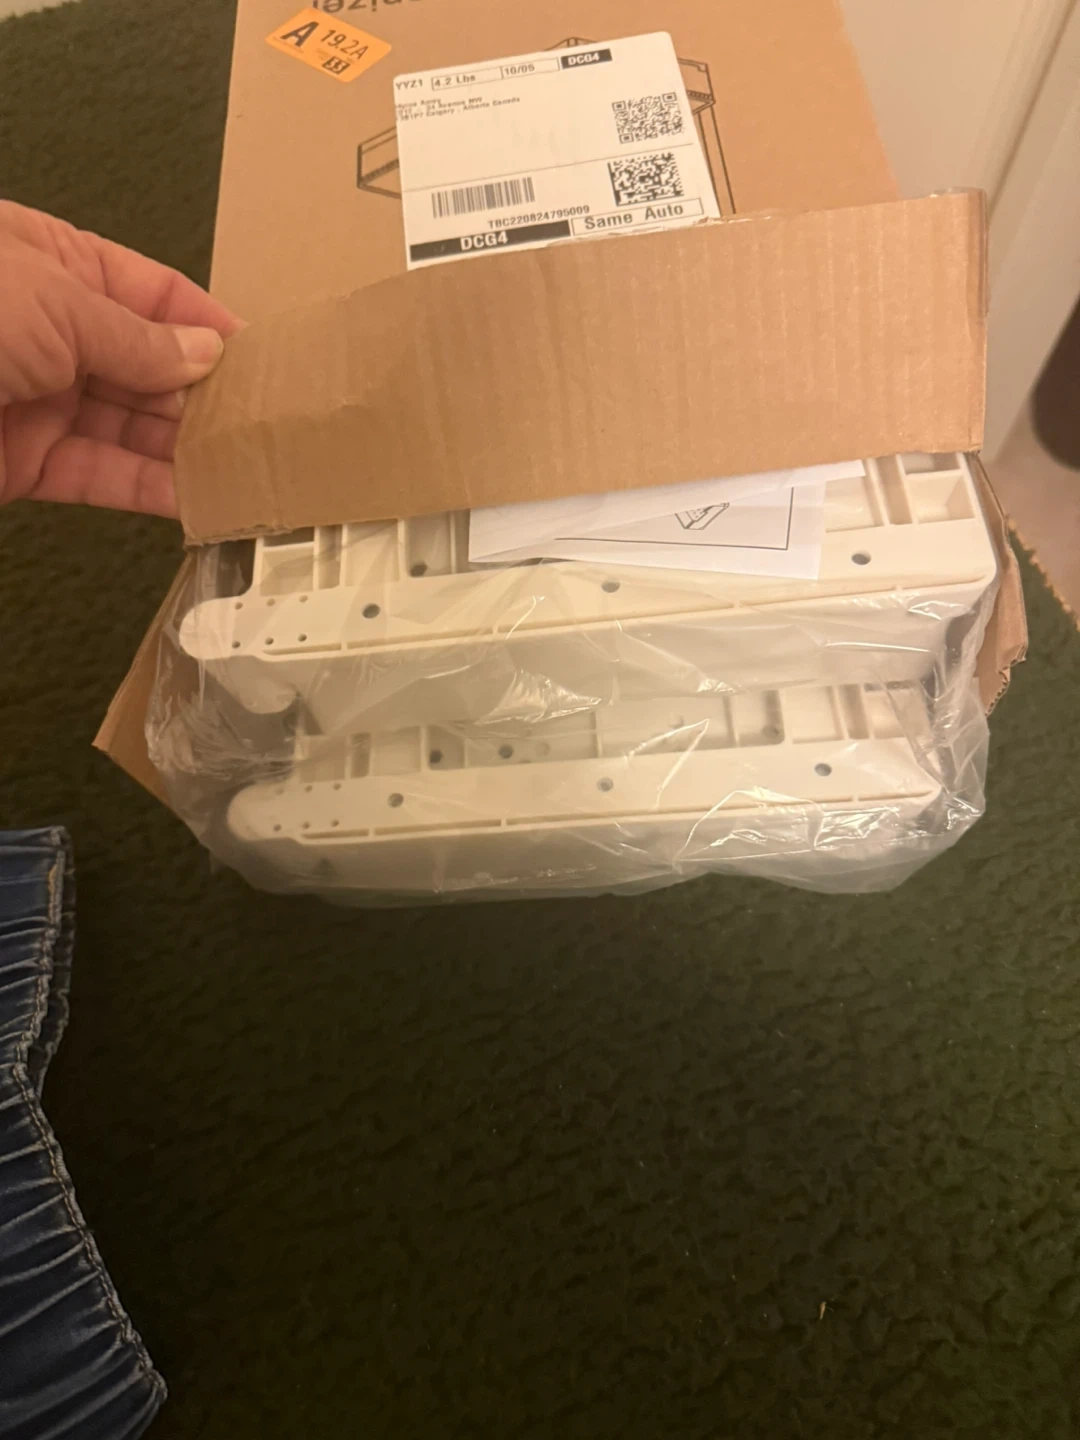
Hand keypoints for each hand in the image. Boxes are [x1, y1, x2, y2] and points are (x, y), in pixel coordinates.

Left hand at [0, 202, 240, 517]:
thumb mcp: (52, 302)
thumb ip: (135, 337)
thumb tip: (206, 354)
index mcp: (46, 261)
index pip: (146, 289)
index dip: (204, 321)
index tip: (263, 358)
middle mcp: (45, 330)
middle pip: (146, 363)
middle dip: (204, 392)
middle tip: (269, 423)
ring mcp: (34, 399)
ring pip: (128, 426)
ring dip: (186, 447)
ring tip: (249, 466)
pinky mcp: (22, 466)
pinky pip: (99, 477)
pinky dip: (149, 491)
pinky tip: (200, 501)